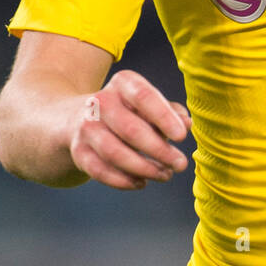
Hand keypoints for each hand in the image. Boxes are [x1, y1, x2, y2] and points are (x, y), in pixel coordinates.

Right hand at [68, 68, 190, 189]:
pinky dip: (123, 180)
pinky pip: (100, 171)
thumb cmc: (129, 111)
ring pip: (115, 153)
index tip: (182, 136)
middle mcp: (101, 101)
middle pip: (130, 129)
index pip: (144, 97)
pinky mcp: (79, 151)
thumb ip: (171, 112)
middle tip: (180, 164)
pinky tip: (142, 183)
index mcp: (123, 83)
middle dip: (159, 150)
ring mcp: (86, 127)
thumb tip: (187, 124)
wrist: (79, 118)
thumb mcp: (149, 104)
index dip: (164, 117)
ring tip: (165, 175)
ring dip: (144, 168)